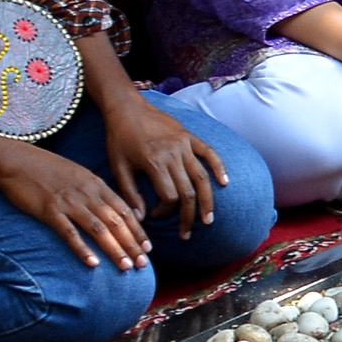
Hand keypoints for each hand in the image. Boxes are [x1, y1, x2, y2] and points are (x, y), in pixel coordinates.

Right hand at [0, 137, 153, 268]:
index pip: (124, 210)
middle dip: (132, 244)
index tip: (148, 248)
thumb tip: (110, 210)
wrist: (17, 161)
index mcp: (96, 185)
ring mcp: (69, 202)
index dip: (138, 231)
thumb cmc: (47, 169)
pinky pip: (69, 233)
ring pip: (98, 229)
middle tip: (144, 264)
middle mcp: (87, 194)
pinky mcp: (50, 211)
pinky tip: (92, 264)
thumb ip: (95, 192)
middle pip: (116, 222)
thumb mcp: (78, 175)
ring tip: (126, 267)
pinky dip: (82, 249)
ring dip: (114, 250)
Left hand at [98, 84, 223, 228]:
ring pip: (202, 177)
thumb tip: (139, 218)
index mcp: (154, 162)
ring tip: (208, 219)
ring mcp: (184, 145)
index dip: (164, 212)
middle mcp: (173, 154)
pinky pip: (209, 153)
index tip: (154, 216)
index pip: (169, 197)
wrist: (127, 107)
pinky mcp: (190, 137)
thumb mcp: (118, 167)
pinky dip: (219, 168)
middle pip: (188, 191)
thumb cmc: (119, 138)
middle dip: (188, 216)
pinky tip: (224, 183)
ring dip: (207, 201)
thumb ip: (130, 193)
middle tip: (187, 234)